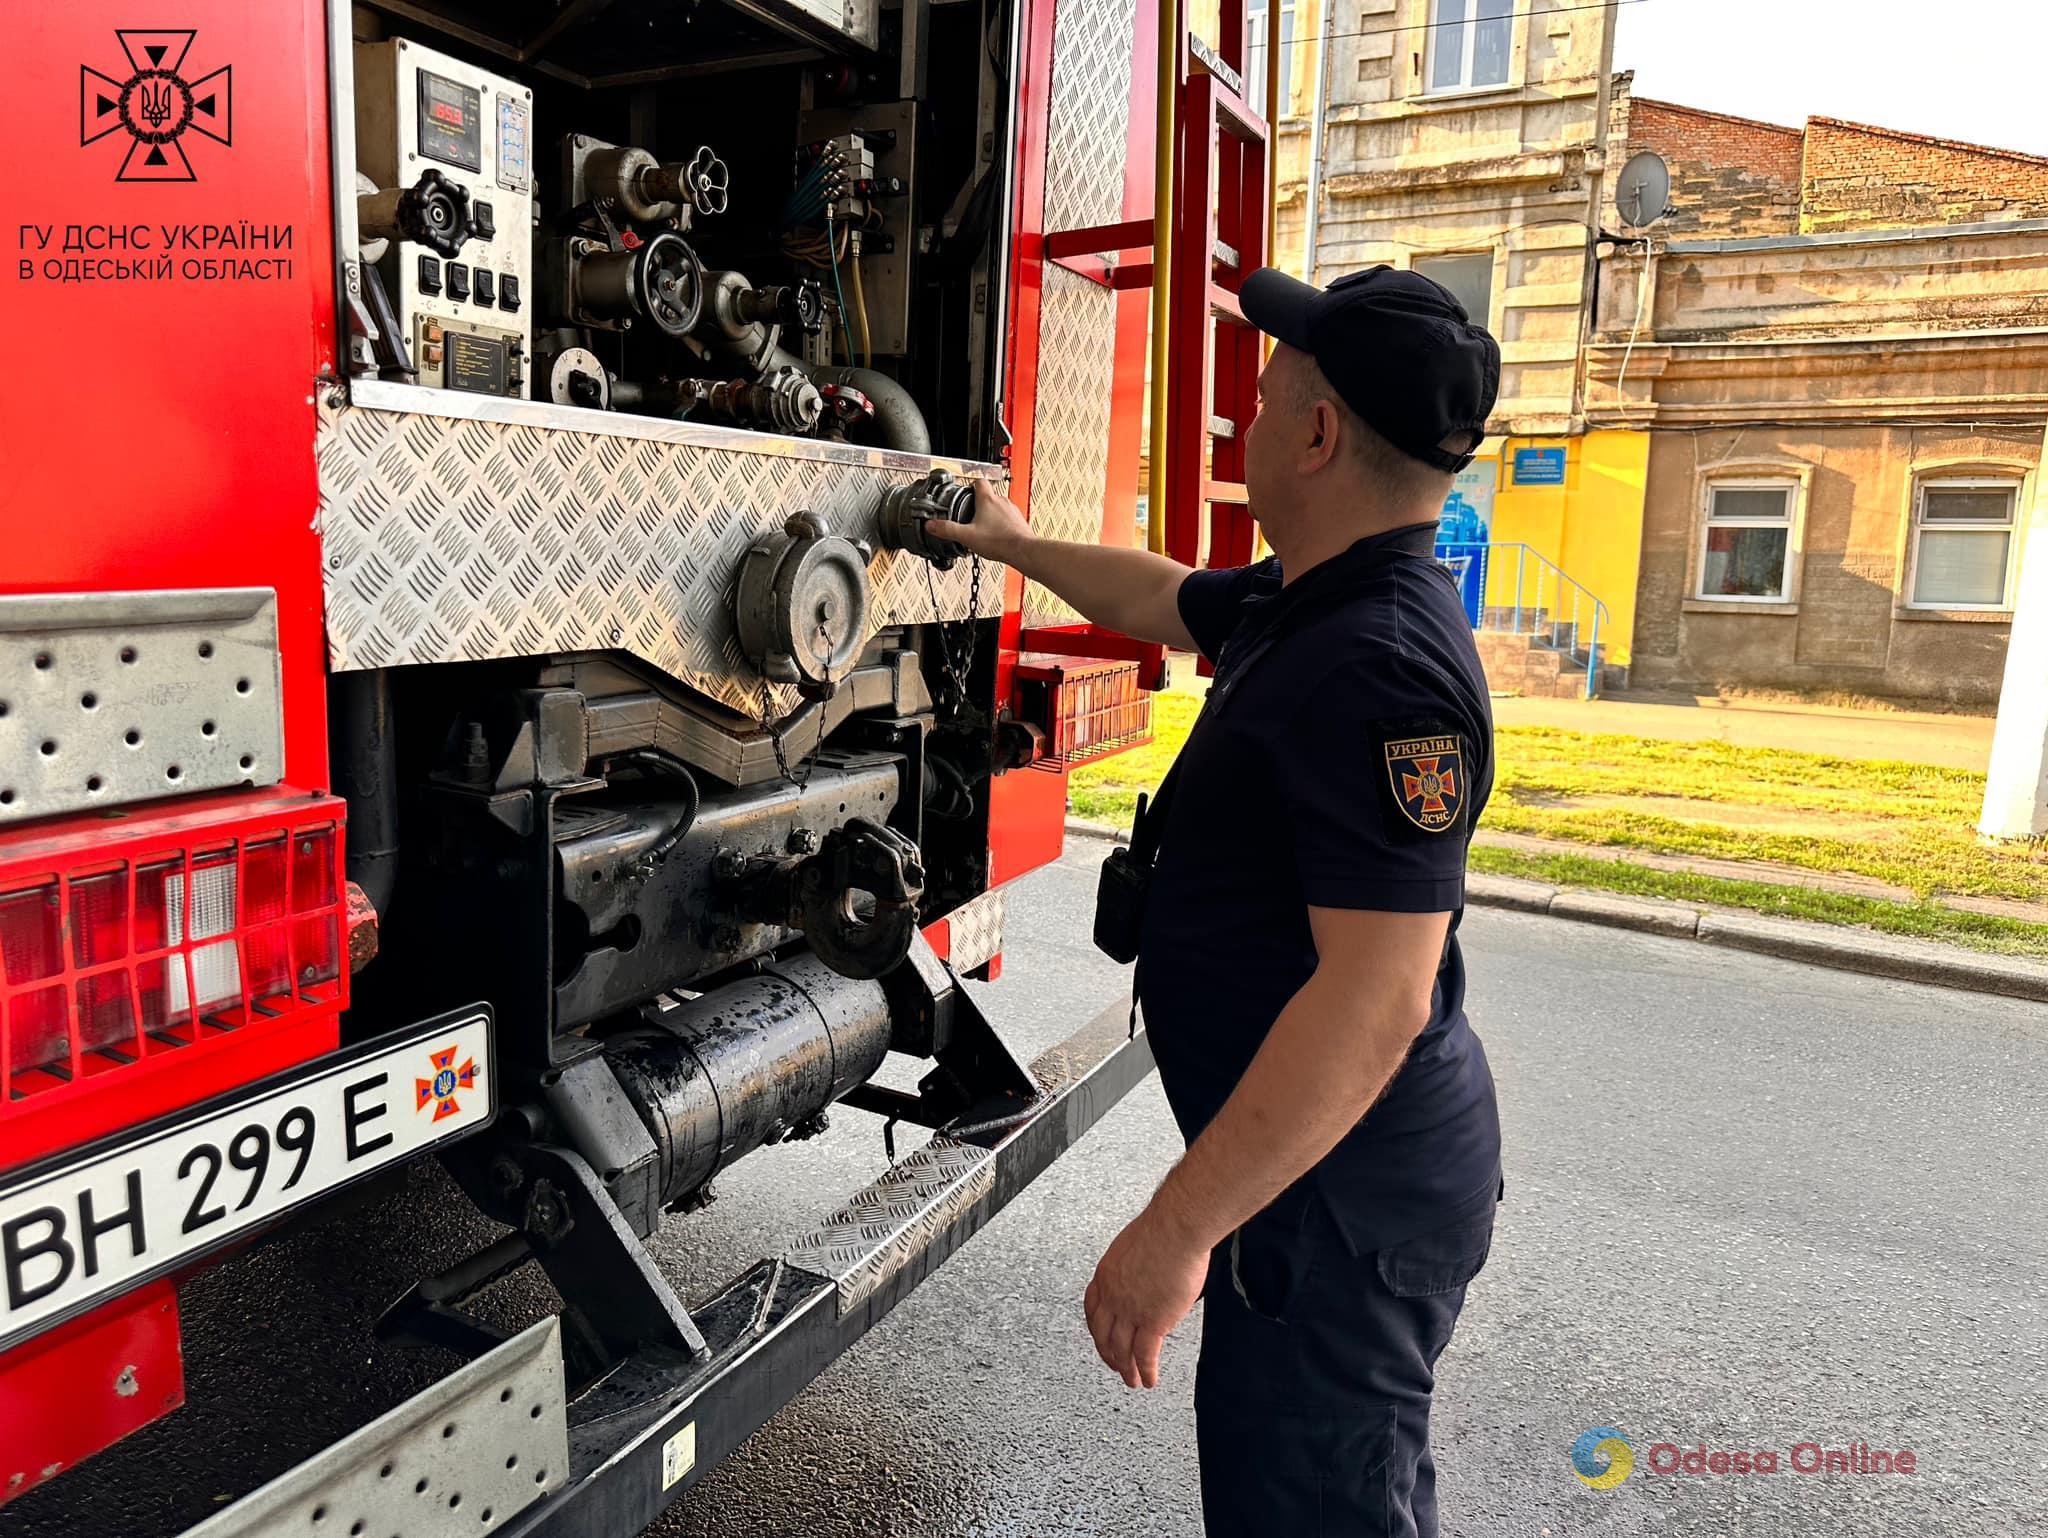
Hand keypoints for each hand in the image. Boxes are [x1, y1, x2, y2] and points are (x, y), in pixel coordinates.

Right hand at [926, 480, 1031, 560]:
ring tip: (983, 528)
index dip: (970, 485)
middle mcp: (1001, 501)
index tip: (965, 491)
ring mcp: (1012, 511)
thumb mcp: (967, 536)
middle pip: (988, 495)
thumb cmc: (1000, 542)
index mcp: (987, 500)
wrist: (1023, 551)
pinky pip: (1008, 518)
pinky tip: (996, 536)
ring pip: (999, 506)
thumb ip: (948, 530)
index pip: (978, 481)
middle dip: (978, 503)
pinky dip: (1001, 524)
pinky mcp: (1019, 521)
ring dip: (991, 514)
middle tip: (971, 515)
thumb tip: (932, 525)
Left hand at [1083, 1203, 1210, 1388]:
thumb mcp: (1133, 1246)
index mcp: (1106, 1275)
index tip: (1100, 1336)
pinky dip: (1146, 1371)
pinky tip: (1150, 1379)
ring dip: (1126, 1369)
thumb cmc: (1162, 1228)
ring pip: (1122, 1350)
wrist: (1175, 1230)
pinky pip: (1145, 1355)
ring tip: (1133, 1380)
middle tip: (1114, 1365)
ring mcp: (1130, 1311)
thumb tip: (1144, 1271)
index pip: (1092, 1308)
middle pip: (1103, 1334)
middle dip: (1108, 1354)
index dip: (1096, 1327)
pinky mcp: (1153, 1322)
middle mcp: (1113, 1296)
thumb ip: (1134, 1265)